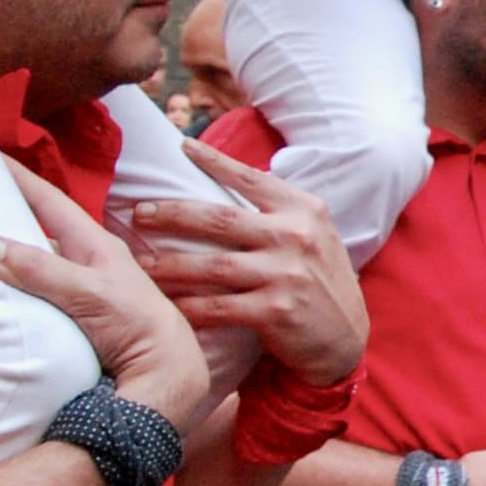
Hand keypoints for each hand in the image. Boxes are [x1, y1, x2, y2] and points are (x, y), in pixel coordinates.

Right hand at [0, 163, 209, 429]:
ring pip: (40, 259)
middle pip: (42, 228)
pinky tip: (1, 287)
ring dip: (13, 250)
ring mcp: (83, 287)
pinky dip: (20, 283)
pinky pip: (41, 289)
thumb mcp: (87, 291)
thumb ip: (40, 269)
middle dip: (11, 211)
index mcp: (94, 245)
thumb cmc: (136, 324)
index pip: (50, 201)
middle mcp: (88, 260)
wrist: (165, 371)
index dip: (21, 177)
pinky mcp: (79, 314)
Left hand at [125, 139, 369, 389]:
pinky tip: (166, 306)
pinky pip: (218, 307)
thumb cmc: (319, 281)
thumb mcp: (313, 234)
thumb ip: (277, 211)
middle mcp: (296, 236)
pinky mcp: (275, 311)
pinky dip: (189, 307)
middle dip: (172, 214)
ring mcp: (286, 274)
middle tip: (138, 214)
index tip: (183, 146)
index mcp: (304, 209)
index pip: (251, 178)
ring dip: (169, 266)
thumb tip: (230, 179)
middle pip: (219, 219)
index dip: (214, 161)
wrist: (346, 339)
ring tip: (140, 265)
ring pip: (211, 265)